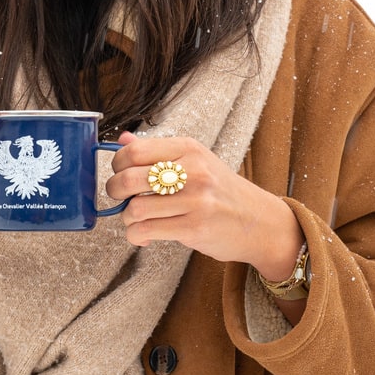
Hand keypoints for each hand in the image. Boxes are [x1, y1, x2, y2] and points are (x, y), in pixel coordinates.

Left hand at [106, 132, 303, 279]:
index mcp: (189, 149)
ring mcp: (195, 200)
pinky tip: (145, 234)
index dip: (117, 164)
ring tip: (137, 219)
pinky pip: (146, 231)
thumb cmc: (222, 191)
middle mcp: (192, 170)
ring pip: (135, 209)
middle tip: (120, 198)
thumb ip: (157, 151)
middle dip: (114, 191)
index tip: (119, 174)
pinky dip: (137, 235)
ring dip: (127, 218)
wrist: (260, 222)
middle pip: (129, 178)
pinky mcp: (195, 227)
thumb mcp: (195, 161)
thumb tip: (122, 139)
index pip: (135, 150)